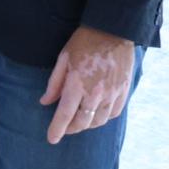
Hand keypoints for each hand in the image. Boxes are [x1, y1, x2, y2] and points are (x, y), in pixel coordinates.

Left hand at [41, 26, 135, 143]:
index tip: (52, 139)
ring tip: (80, 119)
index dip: (57, 129)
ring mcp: (112, 93)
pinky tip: (97, 113)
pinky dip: (103, 117)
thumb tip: (45, 102)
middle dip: (72, 129)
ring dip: (87, 124)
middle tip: (65, 127)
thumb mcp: (63, 58)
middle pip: (82, 122)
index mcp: (76, 84)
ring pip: (98, 121)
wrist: (113, 30)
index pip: (65, 115)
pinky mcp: (123, 90)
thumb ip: (54, 83)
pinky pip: (113, 113)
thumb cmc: (84, 42)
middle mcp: (95, 92)